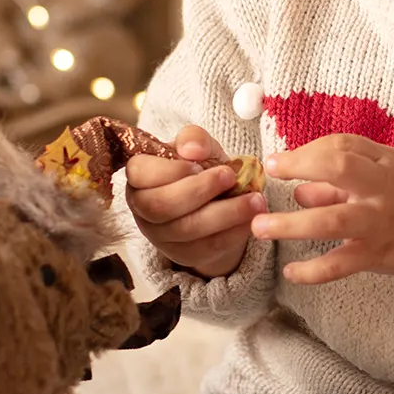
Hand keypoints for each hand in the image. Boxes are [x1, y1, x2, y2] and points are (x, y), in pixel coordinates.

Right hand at [125, 123, 259, 278]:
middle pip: (161, 206)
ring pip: (187, 229)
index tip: (198, 165)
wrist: (215, 200)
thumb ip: (193, 139)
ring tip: (255, 200)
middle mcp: (142, 209)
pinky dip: (233, 232)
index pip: (139, 173)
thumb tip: (192, 149)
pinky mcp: (184, 254)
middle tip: (230, 176)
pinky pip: (207, 247)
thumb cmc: (200, 168)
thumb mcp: (199, 147)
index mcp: (139, 178)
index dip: (170, 170)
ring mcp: (161, 236)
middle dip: (200, 191)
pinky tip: (252, 218)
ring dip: (225, 213)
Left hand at [251, 135, 393, 293]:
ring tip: (259, 227)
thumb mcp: (388, 176)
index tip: (277, 161)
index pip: (341, 146)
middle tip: (268, 176)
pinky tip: (291, 272)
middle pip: (340, 167)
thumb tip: (299, 191)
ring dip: (291, 224)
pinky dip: (314, 271)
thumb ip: (342, 184)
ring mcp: (380, 223)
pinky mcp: (379, 255)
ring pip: (332, 221)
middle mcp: (383, 189)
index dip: (305, 152)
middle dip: (299, 166)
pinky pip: (341, 264)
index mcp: (386, 163)